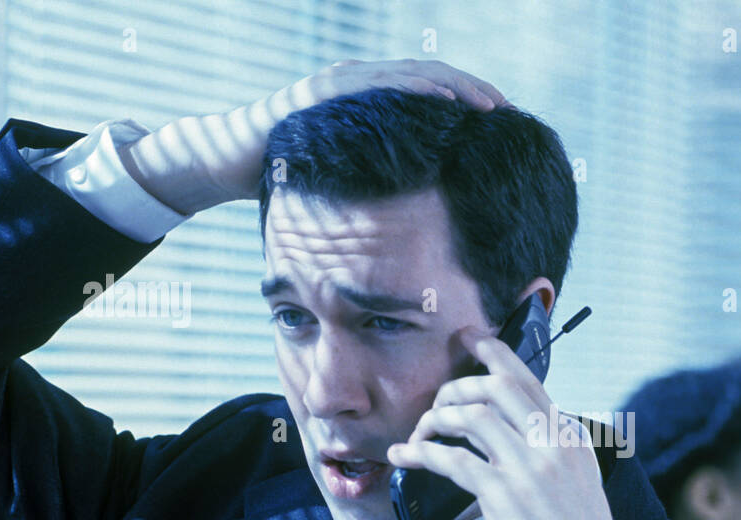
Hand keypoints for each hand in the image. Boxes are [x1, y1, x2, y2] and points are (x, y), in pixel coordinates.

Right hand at [120, 59, 506, 214]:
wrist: (229, 161)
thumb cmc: (291, 178)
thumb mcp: (351, 184)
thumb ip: (385, 187)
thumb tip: (429, 222)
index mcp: (375, 106)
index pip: (435, 98)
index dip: (472, 106)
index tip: (509, 126)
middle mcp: (363, 85)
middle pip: (433, 80)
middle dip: (475, 93)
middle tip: (511, 112)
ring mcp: (343, 83)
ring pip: (412, 77)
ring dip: (455, 88)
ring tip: (490, 105)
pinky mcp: (322, 91)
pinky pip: (377, 86)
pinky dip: (414, 90)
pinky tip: (444, 101)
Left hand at [385, 326, 642, 519]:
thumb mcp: (579, 489)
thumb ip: (552, 461)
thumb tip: (514, 448)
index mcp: (571, 439)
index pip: (530, 382)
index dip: (496, 355)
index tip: (472, 340)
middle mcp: (553, 443)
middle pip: (498, 386)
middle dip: (458, 385)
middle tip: (437, 401)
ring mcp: (529, 467)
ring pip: (472, 415)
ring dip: (435, 418)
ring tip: (418, 434)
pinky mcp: (504, 496)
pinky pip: (452, 458)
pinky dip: (421, 452)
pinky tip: (404, 456)